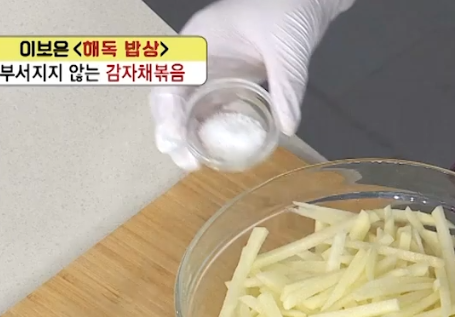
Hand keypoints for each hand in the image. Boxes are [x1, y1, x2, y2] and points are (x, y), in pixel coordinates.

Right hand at [149, 0, 354, 170]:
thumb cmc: (287, 9)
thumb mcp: (288, 47)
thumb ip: (287, 86)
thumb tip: (287, 127)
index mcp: (201, 39)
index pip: (171, 77)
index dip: (167, 110)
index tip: (172, 139)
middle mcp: (200, 57)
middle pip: (172, 97)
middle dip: (172, 130)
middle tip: (186, 161)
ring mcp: (213, 70)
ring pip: (188, 106)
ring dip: (188, 134)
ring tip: (194, 163)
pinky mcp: (229, 81)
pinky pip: (212, 109)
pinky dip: (209, 129)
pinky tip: (214, 150)